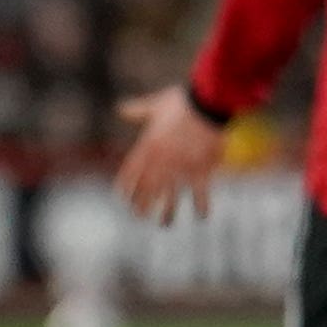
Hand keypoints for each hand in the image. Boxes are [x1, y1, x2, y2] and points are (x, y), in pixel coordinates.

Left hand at [115, 85, 224, 225]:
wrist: (206, 103)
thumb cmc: (181, 102)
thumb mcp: (156, 105)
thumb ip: (137, 110)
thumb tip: (120, 108)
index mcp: (148, 146)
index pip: (131, 173)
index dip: (126, 188)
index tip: (125, 198)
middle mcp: (161, 162)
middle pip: (147, 189)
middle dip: (143, 205)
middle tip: (141, 216)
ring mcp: (181, 168)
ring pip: (171, 196)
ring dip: (167, 212)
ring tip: (165, 224)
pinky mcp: (201, 169)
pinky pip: (200, 192)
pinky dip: (201, 205)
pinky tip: (202, 216)